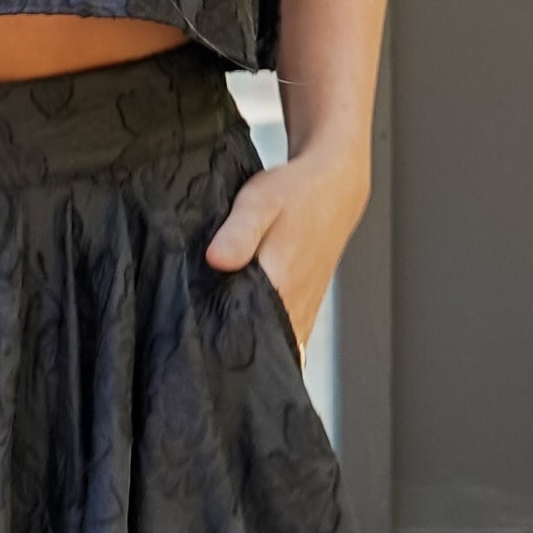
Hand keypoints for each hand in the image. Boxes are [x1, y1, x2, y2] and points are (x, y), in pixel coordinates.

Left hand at [201, 140, 367, 348]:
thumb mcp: (259, 202)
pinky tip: (244, 323)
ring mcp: (304, 309)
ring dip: (249, 341)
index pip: (246, 331)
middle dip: (230, 346)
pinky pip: (286, 333)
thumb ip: (238, 233)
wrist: (335, 186)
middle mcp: (296, 305)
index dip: (219, 339)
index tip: (198, 337)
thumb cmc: (296, 193)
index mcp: (283, 285)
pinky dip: (266, 334)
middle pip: (259, 343)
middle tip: (202, 338)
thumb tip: (217, 260)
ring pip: (275, 342)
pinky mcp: (306, 305)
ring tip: (219, 335)